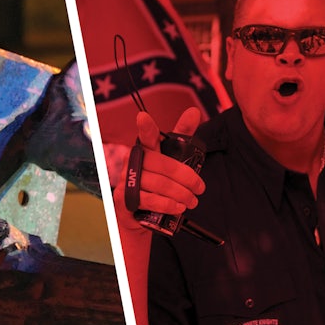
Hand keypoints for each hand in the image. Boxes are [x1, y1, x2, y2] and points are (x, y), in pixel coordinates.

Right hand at [113, 107, 205, 232]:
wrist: (140, 213)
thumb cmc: (158, 181)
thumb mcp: (172, 159)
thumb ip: (183, 138)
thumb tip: (194, 111)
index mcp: (145, 149)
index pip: (146, 136)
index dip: (146, 128)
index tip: (143, 117)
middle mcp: (132, 162)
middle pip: (164, 165)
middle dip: (187, 178)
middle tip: (200, 189)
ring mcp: (126, 180)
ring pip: (160, 184)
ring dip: (181, 194)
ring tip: (192, 201)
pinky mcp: (124, 199)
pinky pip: (151, 200)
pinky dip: (169, 204)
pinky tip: (179, 207)